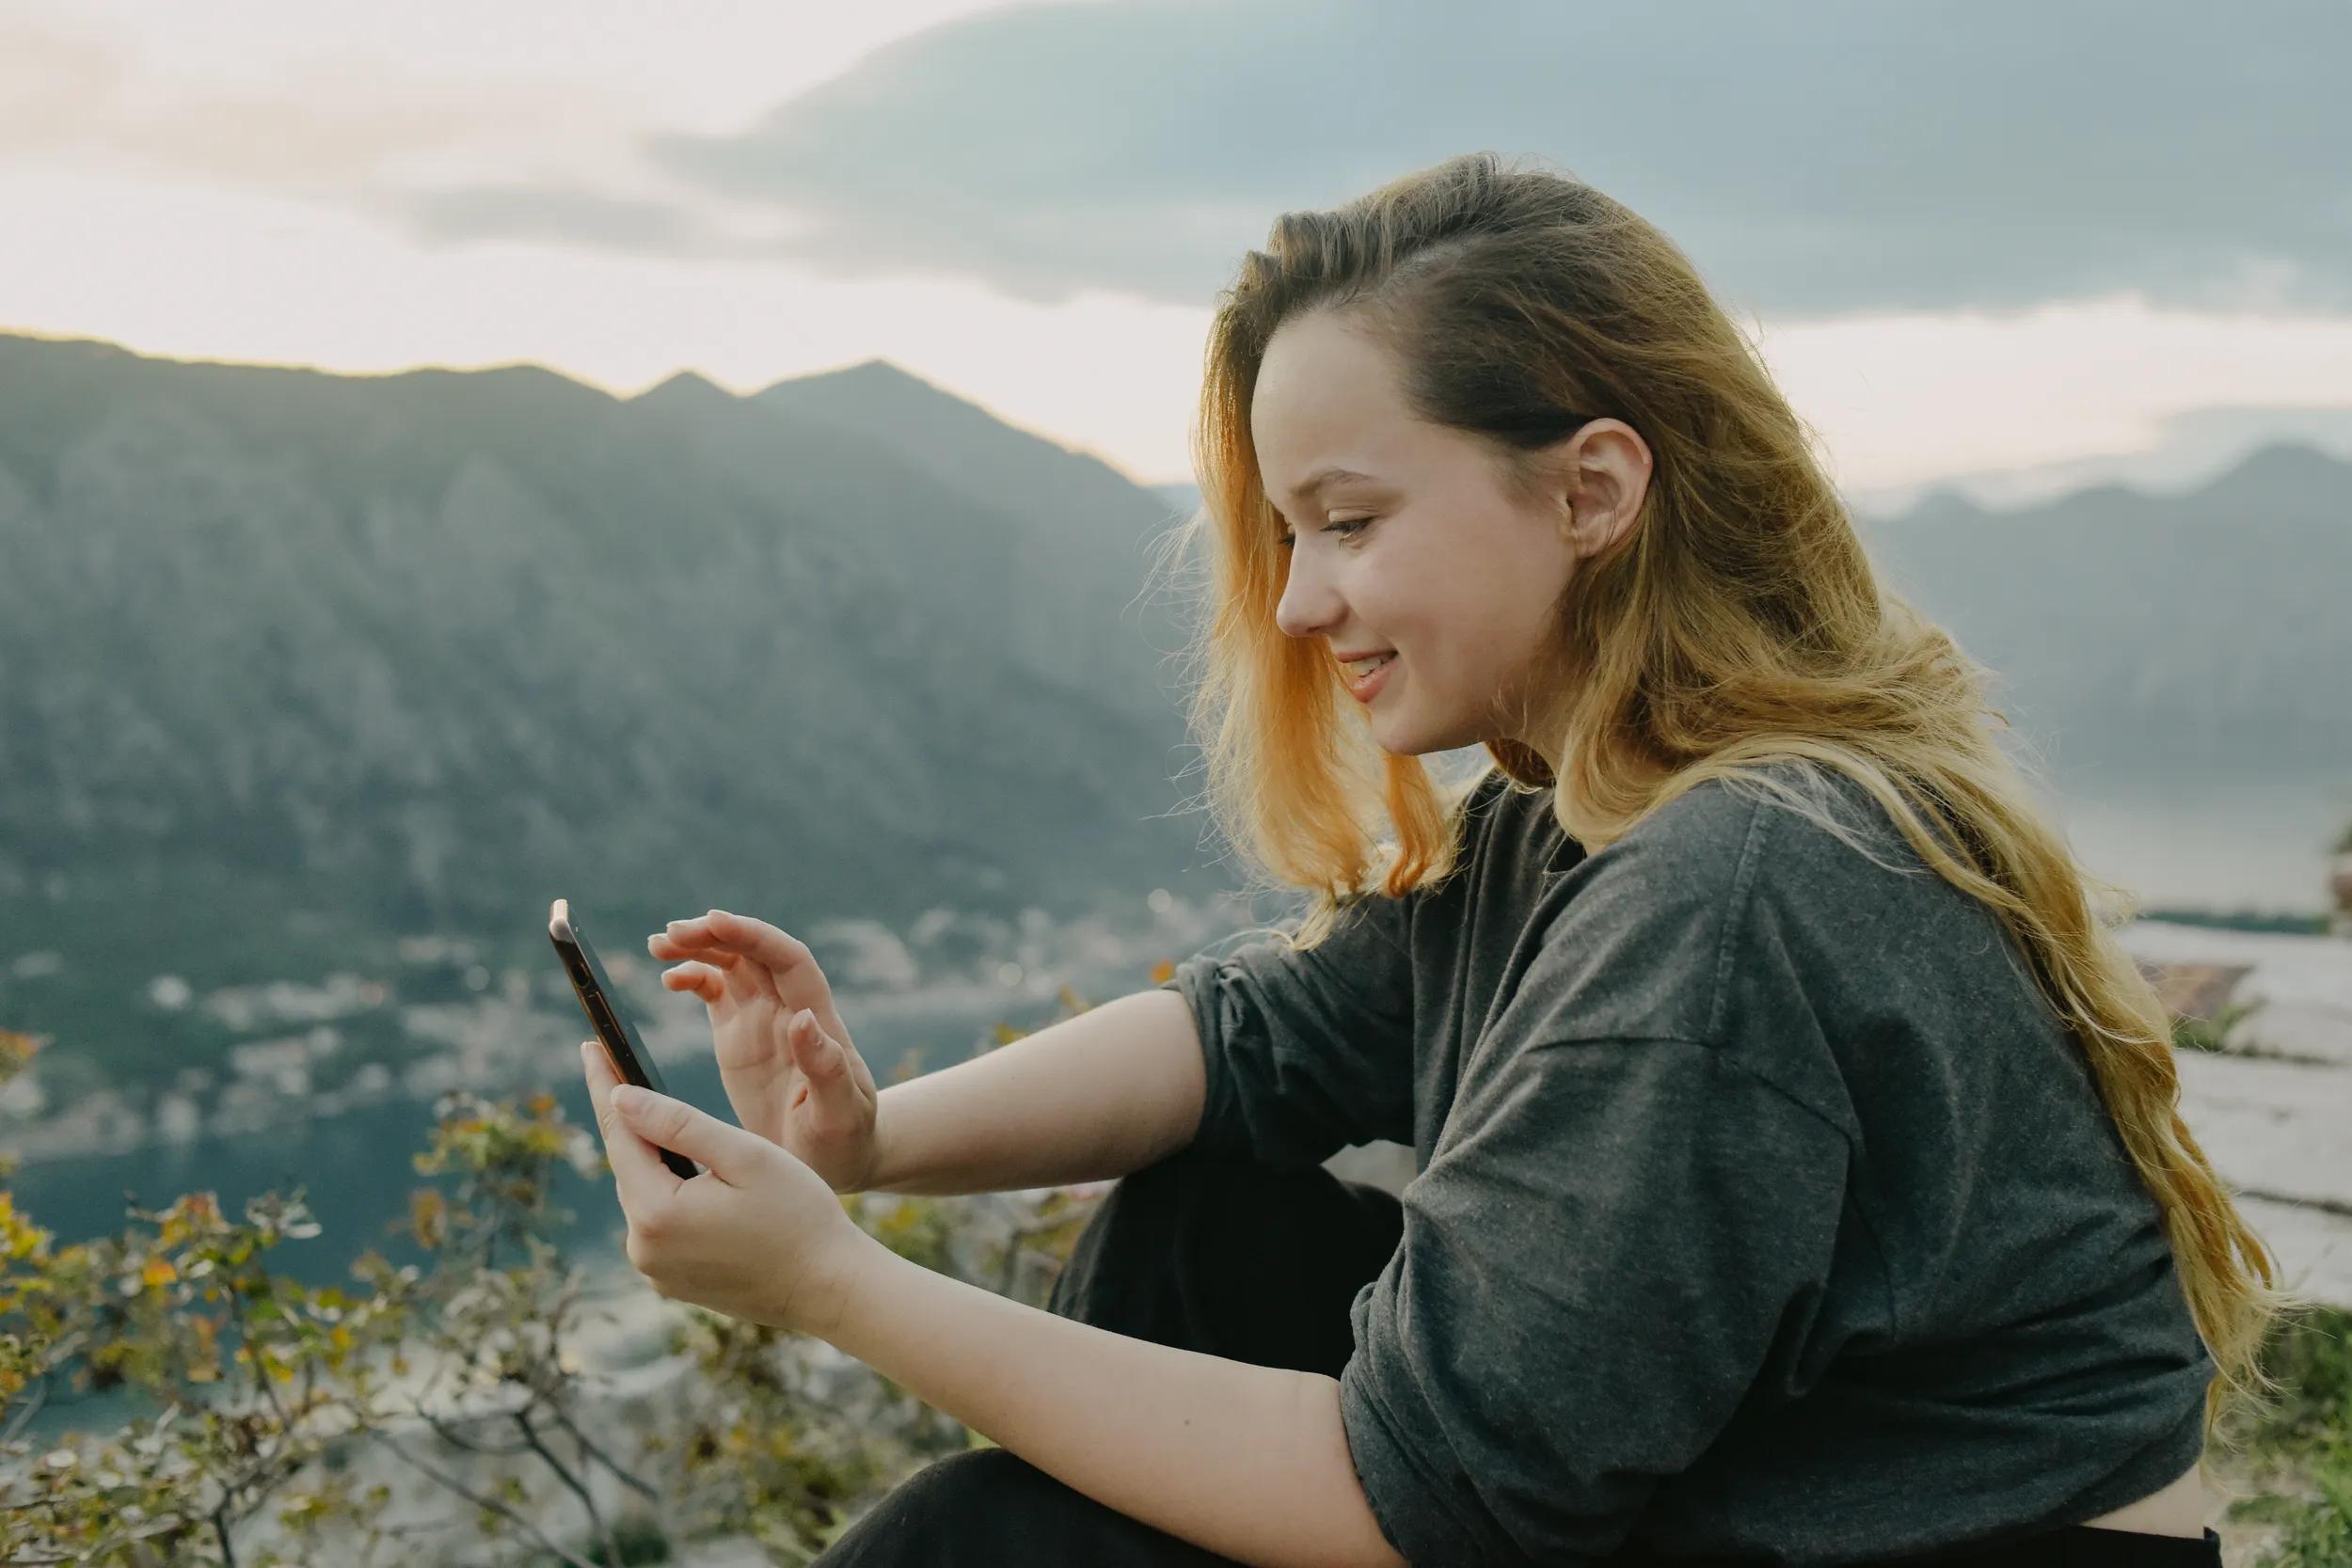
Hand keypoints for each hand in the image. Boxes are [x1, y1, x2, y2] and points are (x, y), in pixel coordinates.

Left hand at [580, 1039, 871, 1336]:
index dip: (604, 1085)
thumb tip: (621, 1097)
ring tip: (660, 1118)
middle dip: (631, 1120)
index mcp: (658, 1213)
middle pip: (628, 1165)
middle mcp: (643, 1248)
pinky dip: (668, 1192)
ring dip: (653, 1158)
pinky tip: (689, 1172)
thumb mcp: (745, 1156)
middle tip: (621, 1067)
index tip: (590, 1046)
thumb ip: (679, 1123)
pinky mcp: (671, 1281)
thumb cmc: (799, 1215)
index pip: (619, 1133)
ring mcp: (655, 1270)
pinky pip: (659, 1222)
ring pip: (643, 1193)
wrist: (829, 1289)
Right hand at [647, 908, 882, 1192]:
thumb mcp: (840, 1114)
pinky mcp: (739, 1036)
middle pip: (755, 952)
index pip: (789, 960)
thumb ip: (826, 1070)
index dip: (755, 936)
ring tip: (659, 944)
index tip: (715, 921)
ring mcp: (764, 1019)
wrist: (836, 1160)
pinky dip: (693, 977)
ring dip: (699, 947)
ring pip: (733, 963)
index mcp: (819, 1022)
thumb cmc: (845, 1140)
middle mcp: (790, 1010)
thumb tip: (804, 1018)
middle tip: (671, 933)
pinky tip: (669, 979)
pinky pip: (716, 991)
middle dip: (716, 934)